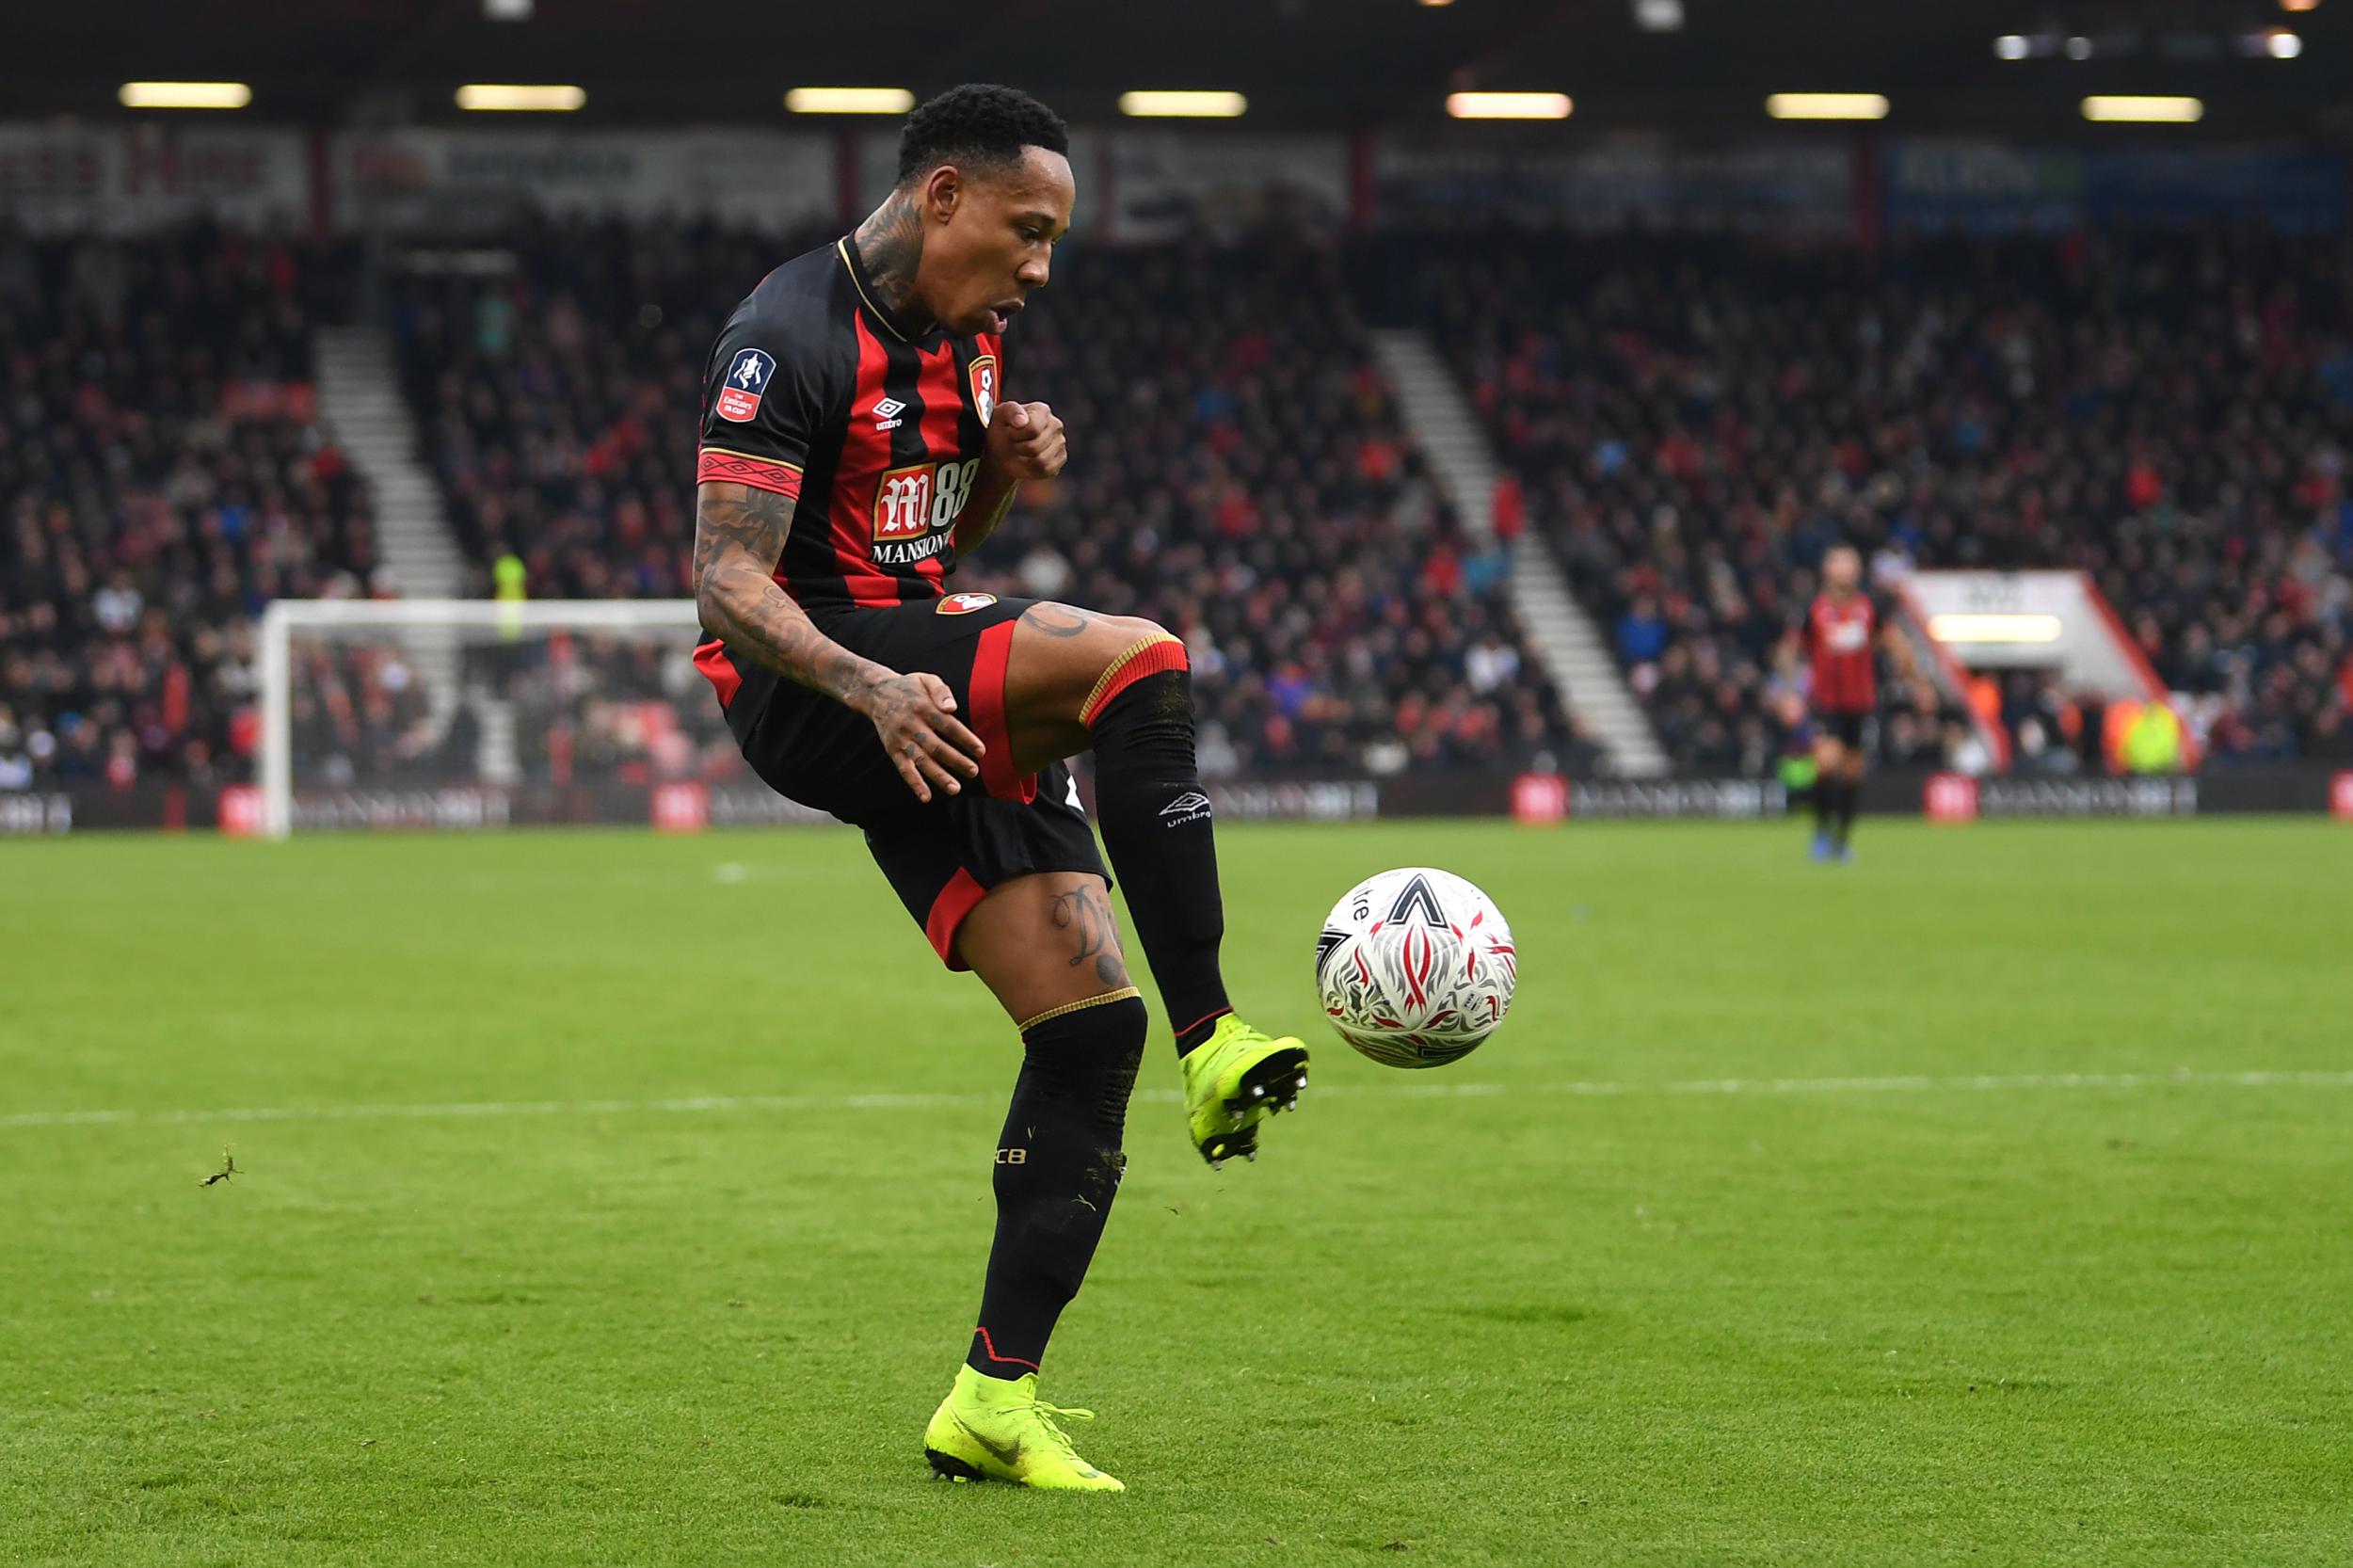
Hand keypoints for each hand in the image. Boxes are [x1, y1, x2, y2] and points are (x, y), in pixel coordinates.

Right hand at [856, 671, 985, 801]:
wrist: (876, 693)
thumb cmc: (910, 687)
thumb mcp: (926, 679)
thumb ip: (941, 691)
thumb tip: (952, 708)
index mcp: (924, 707)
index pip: (948, 725)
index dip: (965, 739)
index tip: (981, 751)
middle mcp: (912, 724)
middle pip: (936, 746)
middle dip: (956, 760)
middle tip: (974, 771)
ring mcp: (901, 739)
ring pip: (921, 760)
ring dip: (938, 776)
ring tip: (955, 788)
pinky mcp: (892, 749)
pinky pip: (903, 768)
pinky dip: (914, 783)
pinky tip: (926, 797)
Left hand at [986, 399, 1065, 479]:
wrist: (1002, 449)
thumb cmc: (1002, 429)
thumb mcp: (1000, 415)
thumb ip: (1011, 412)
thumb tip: (1022, 421)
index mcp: (1042, 410)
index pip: (1033, 429)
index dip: (1015, 434)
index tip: (1008, 431)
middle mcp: (1055, 424)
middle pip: (1035, 447)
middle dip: (1018, 448)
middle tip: (1013, 442)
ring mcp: (1060, 442)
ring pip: (1041, 460)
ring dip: (1024, 459)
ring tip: (1020, 451)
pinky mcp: (1060, 459)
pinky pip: (1046, 470)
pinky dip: (1032, 469)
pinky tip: (1027, 461)